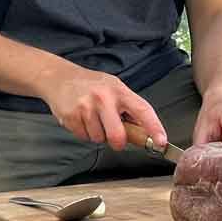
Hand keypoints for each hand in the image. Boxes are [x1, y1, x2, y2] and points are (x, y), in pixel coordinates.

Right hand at [41, 65, 166, 151]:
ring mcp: (86, 107)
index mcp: (119, 91)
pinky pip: (83, 137)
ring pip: (99, 139)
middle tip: (115, 138)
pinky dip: (84, 132)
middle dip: (118, 142)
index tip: (161, 142)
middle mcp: (104, 98)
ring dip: (97, 134)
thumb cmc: (92, 85)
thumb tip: (145, 132)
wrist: (60, 77)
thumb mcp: (114, 88)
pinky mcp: (71, 116)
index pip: (142, 110)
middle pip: (117, 135)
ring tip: (93, 118)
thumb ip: (129, 108)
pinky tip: (81, 119)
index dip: (154, 127)